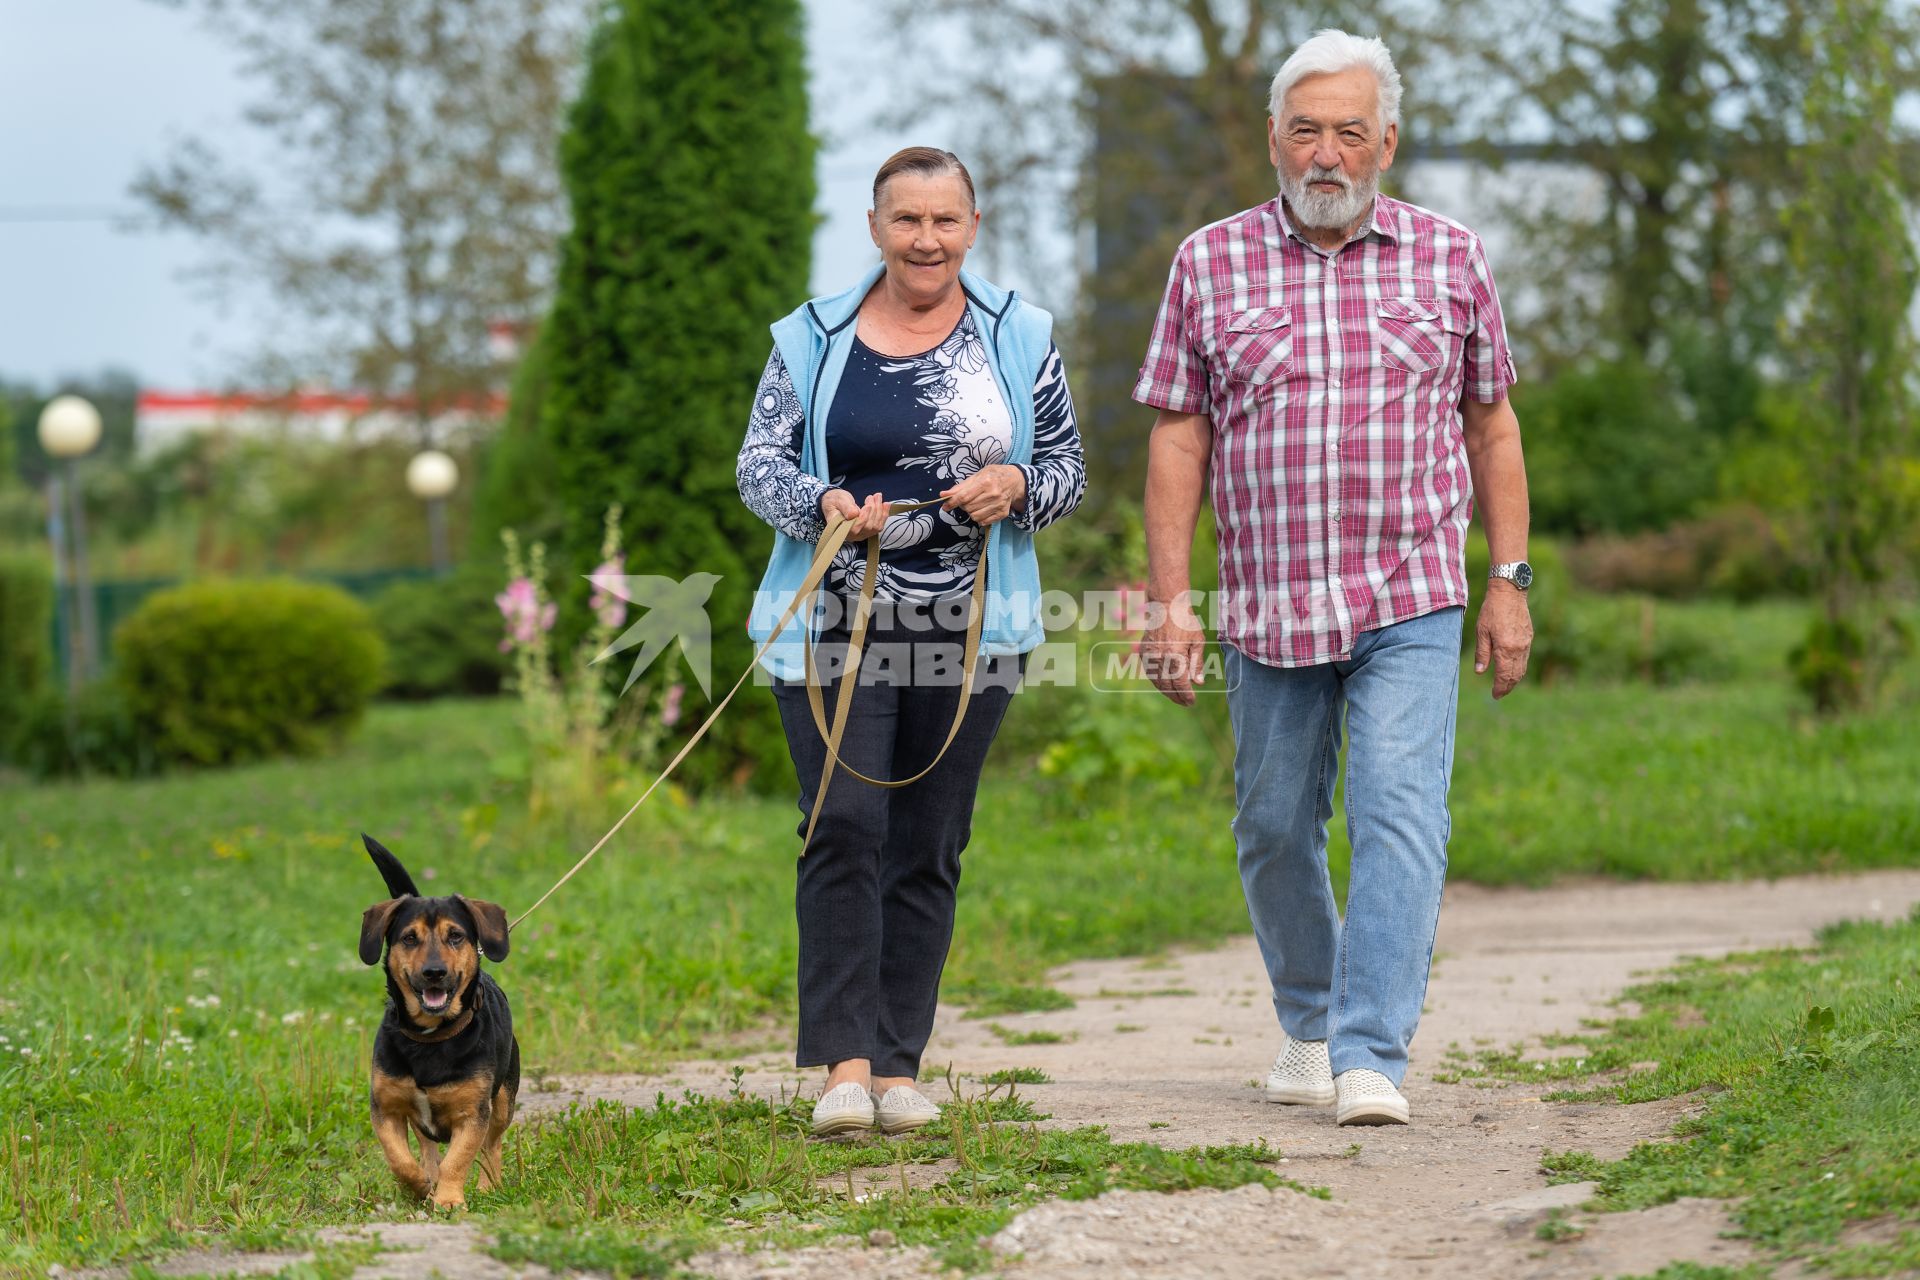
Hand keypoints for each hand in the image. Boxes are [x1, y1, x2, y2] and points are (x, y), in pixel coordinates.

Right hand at [820, 488, 888, 539]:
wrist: (836, 503)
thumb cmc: (834, 501)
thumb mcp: (837, 500)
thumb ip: (845, 507)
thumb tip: (854, 514)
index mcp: (840, 529)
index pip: (855, 529)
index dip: (864, 518)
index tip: (868, 506)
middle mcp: (851, 535)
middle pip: (868, 527)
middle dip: (874, 510)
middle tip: (873, 496)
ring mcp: (861, 534)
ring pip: (876, 527)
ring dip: (880, 511)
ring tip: (878, 496)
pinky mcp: (867, 531)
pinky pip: (879, 526)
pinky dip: (884, 514)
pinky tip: (886, 504)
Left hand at [939, 464, 1026, 526]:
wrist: (1015, 480)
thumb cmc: (993, 475)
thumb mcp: (977, 475)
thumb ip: (960, 486)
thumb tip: (943, 495)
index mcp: (985, 482)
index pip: (964, 496)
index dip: (952, 502)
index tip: (945, 506)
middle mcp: (993, 494)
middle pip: (968, 507)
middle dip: (963, 505)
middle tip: (967, 500)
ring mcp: (999, 505)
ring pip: (974, 516)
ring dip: (971, 512)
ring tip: (976, 504)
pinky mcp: (1003, 513)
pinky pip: (983, 521)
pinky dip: (979, 517)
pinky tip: (982, 509)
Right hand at [1140, 595, 1206, 705]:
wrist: (1166, 606)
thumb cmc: (1185, 622)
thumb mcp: (1198, 641)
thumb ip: (1197, 664)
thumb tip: (1199, 683)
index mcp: (1175, 655)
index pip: (1181, 683)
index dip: (1186, 695)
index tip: (1192, 702)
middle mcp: (1160, 658)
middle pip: (1167, 686)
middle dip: (1176, 697)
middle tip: (1185, 703)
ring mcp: (1150, 656)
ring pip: (1156, 682)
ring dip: (1166, 692)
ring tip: (1176, 697)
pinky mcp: (1143, 653)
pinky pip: (1150, 673)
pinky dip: (1157, 682)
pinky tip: (1165, 685)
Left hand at [1475, 582, 1533, 698]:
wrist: (1509, 593)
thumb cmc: (1492, 611)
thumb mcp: (1481, 632)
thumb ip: (1482, 653)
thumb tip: (1479, 672)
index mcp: (1505, 648)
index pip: (1503, 675)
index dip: (1499, 687)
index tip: (1495, 695)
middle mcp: (1518, 649)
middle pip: (1515, 675)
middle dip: (1507, 687)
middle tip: (1499, 694)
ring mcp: (1526, 643)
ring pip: (1522, 668)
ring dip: (1514, 679)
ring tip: (1505, 686)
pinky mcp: (1529, 637)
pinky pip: (1525, 658)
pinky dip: (1519, 668)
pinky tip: (1512, 670)